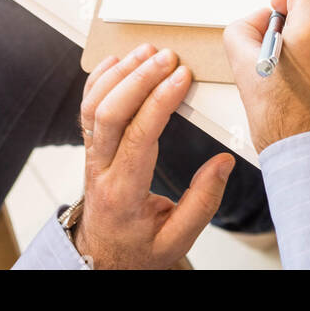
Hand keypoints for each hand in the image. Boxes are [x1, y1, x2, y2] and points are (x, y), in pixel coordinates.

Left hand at [73, 43, 233, 269]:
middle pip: (109, 114)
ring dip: (121, 73)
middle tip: (168, 58)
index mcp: (124, 194)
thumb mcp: (177, 239)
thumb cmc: (140, 248)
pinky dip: (100, 78)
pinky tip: (118, 61)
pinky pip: (86, 106)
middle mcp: (102, 170)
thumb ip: (202, 202)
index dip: (160, 102)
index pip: (139, 138)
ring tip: (148, 52)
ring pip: (94, 105)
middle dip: (140, 78)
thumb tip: (223, 163)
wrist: (105, 258)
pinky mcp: (92, 146)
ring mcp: (92, 156)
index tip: (182, 77)